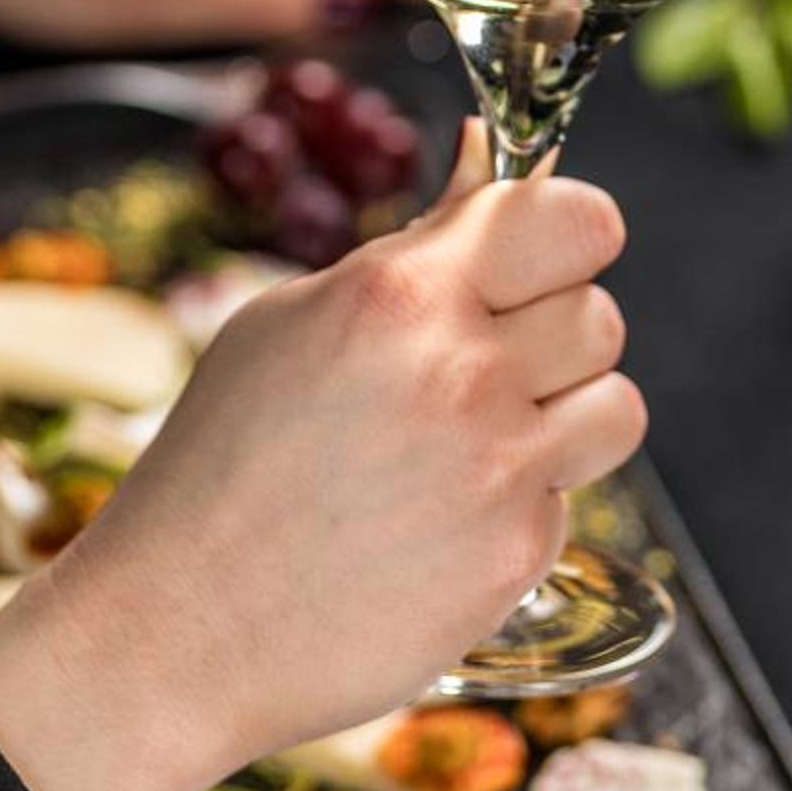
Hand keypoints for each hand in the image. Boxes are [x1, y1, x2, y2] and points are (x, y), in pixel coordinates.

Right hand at [0, 127, 643, 790]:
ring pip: (617, 408)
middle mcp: (462, 374)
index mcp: (401, 294)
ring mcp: (497, 472)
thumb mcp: (291, 322)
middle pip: (601, 313)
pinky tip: (440, 523)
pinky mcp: (515, 559)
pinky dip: (522, 507)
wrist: (174, 632)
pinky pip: (570, 501)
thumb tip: (487, 157)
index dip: (571, 232)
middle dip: (555, 333)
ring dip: (565, 419)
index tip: (543, 256)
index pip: (575, 217)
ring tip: (477, 445)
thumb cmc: (218, 466)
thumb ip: (413, 243)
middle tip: (483, 368)